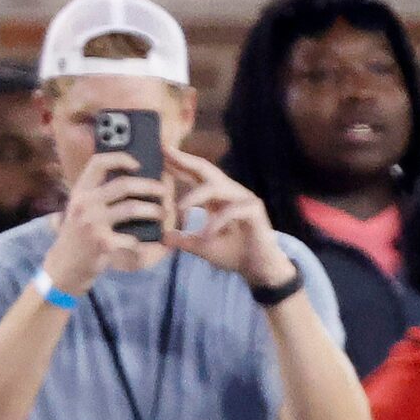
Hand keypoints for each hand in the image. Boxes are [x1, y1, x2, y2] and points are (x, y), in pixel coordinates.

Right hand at [40, 152, 164, 293]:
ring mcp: (94, 224)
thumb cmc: (78, 234)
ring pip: (132, 208)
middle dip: (149, 186)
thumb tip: (131, 177)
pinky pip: (133, 238)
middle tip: (163, 191)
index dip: (120, 158)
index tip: (138, 164)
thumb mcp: (79, 208)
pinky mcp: (103, 244)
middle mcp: (85, 204)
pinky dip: (146, 240)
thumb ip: (97, 193)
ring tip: (163, 212)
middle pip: (124, 185)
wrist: (65, 265)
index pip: (99, 163)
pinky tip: (153, 239)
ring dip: (153, 210)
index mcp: (80, 191)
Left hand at [165, 150, 287, 288]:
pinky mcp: (254, 210)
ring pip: (216, 188)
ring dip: (195, 196)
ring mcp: (242, 198)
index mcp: (216, 198)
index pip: (195, 176)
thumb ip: (184, 241)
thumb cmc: (233, 254)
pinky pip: (232, 210)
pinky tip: (207, 235)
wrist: (258, 269)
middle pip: (206, 169)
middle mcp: (229, 193)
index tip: (160, 154)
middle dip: (185, 160)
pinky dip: (217, 222)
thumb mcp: (202, 247)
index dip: (178, 165)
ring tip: (179, 209)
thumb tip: (163, 238)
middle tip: (165, 151)